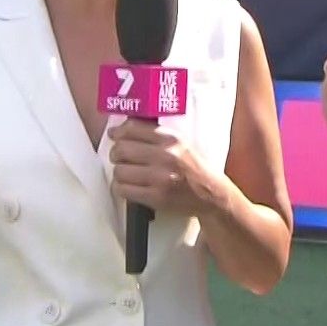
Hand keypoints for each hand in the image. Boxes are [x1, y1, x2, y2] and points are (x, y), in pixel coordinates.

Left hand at [108, 118, 229, 217]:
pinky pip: (123, 190)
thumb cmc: (194, 168)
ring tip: (127, 175)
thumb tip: (122, 129)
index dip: (118, 132)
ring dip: (119, 174)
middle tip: (119, 158)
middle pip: (121, 149)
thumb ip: (155, 135)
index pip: (132, 128)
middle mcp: (166, 155)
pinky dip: (121, 189)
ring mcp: (160, 177)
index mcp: (171, 138)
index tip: (114, 135)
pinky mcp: (156, 197)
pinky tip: (129, 187)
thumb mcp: (181, 143)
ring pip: (119, 171)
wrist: (212, 195)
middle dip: (116, 154)